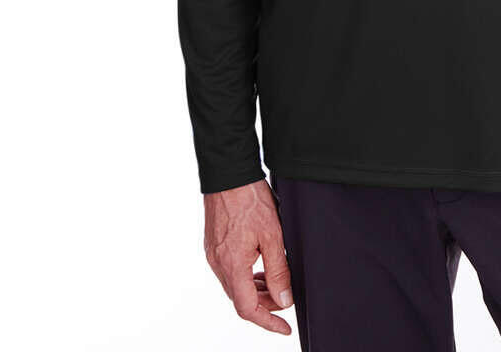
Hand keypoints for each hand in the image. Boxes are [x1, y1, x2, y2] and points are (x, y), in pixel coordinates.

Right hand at [204, 179, 294, 334]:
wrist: (228, 172)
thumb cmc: (249, 198)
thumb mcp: (273, 234)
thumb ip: (278, 270)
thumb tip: (283, 299)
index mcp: (232, 265)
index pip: (248, 308)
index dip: (268, 322)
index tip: (284, 328)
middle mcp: (219, 263)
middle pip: (241, 299)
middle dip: (265, 304)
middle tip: (286, 296)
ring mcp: (214, 254)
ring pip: (235, 286)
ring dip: (256, 290)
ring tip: (275, 282)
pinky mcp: (214, 245)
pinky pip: (230, 271)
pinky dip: (246, 275)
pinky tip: (259, 266)